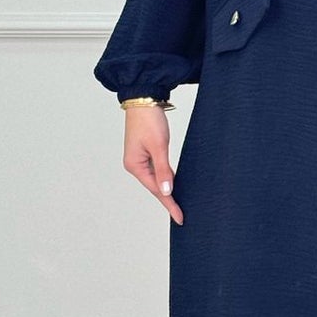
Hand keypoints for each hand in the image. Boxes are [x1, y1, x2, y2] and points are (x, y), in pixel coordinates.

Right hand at [122, 104, 183, 223]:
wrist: (144, 99)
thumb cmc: (149, 120)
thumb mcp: (159, 146)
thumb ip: (163, 170)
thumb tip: (167, 191)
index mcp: (135, 166)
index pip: (156, 190)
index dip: (169, 204)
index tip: (180, 217)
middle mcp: (135, 165)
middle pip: (155, 187)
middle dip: (168, 200)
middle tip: (181, 216)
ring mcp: (139, 159)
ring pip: (156, 180)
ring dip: (167, 190)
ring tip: (178, 205)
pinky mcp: (145, 152)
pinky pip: (156, 170)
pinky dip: (166, 178)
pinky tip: (173, 185)